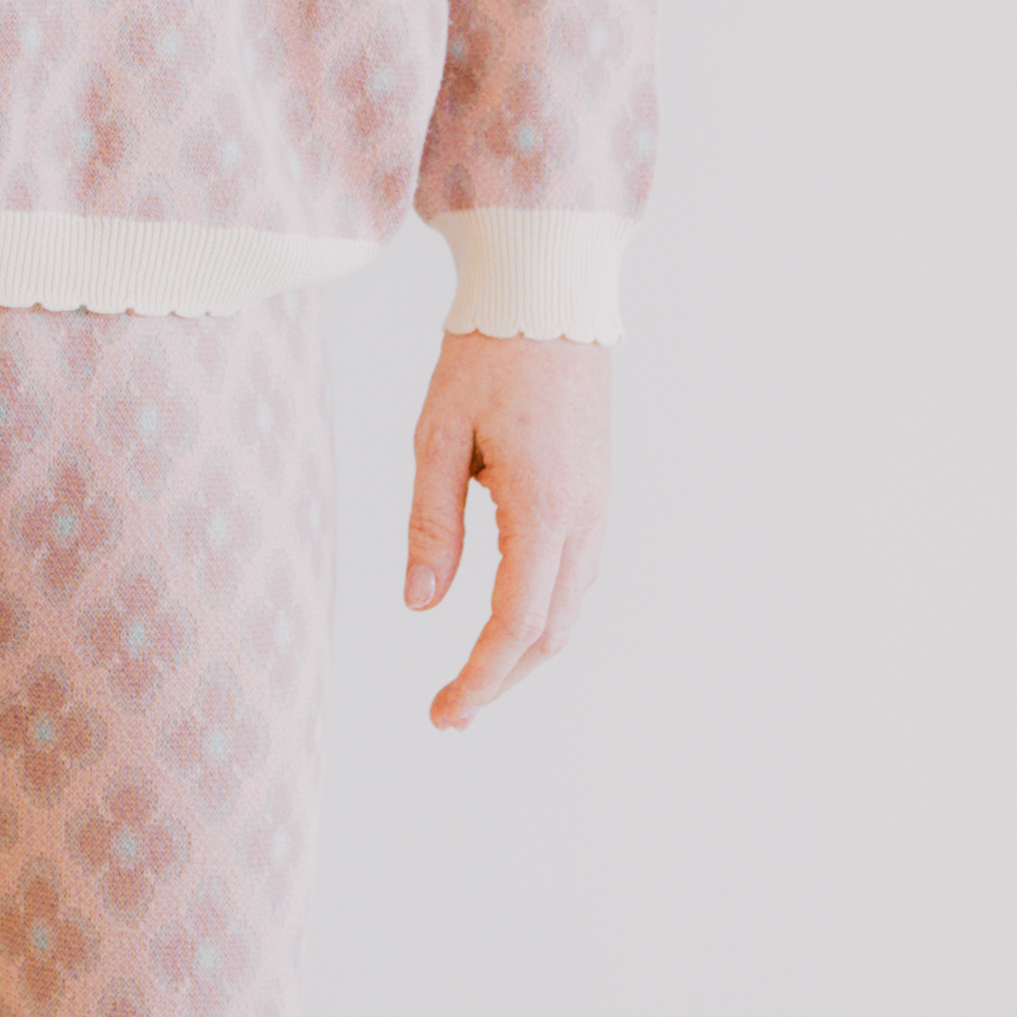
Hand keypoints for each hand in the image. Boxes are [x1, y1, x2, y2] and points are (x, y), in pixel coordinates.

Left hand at [406, 329, 610, 730]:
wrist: (550, 301)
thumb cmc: (487, 359)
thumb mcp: (438, 437)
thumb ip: (430, 524)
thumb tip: (417, 603)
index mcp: (544, 507)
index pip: (516, 622)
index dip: (480, 677)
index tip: (444, 714)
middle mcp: (585, 518)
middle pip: (550, 634)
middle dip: (500, 681)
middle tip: (447, 714)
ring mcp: (599, 509)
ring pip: (569, 612)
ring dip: (523, 656)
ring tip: (470, 682)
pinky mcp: (597, 498)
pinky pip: (577, 580)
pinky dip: (543, 619)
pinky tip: (505, 627)